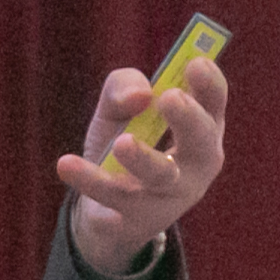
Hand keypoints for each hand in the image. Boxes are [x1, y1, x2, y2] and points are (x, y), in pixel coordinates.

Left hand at [56, 57, 228, 272]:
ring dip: (143, 157)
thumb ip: (123, 88)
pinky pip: (115, 197)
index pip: (214, 102)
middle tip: (170, 98)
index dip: (209, 82)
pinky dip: (90, 180)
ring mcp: (171, 194)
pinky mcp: (138, 217)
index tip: (195, 63)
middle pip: (201, 140)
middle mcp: (197, 163)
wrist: (105, 208)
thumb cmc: (126, 142)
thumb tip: (139, 95)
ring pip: (161, 175)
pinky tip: (66, 163)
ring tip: (122, 143)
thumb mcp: (119, 110)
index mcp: (201, 127)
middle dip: (188, 118)